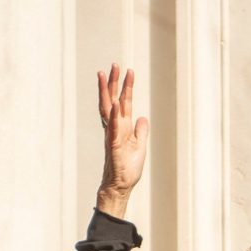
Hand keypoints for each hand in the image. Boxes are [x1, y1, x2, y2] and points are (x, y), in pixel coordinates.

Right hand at [94, 65, 148, 217]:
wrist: (121, 186)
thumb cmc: (128, 168)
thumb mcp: (140, 146)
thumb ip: (141, 131)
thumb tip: (143, 117)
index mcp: (123, 127)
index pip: (124, 102)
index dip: (126, 87)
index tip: (128, 70)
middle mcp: (116, 127)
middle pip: (113, 100)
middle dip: (114, 82)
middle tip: (114, 64)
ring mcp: (113, 135)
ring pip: (109, 109)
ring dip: (108, 92)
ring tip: (106, 75)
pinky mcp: (114, 146)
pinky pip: (114, 128)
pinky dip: (115, 116)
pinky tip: (115, 104)